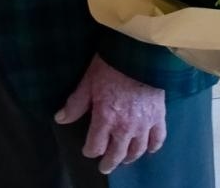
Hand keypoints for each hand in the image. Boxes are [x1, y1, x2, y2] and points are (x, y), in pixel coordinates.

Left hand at [55, 55, 166, 174]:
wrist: (140, 53)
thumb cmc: (111, 66)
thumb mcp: (88, 82)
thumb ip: (75, 103)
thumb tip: (60, 119)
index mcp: (105, 119)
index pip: (95, 147)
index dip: (90, 151)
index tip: (88, 150)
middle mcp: (124, 128)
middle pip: (116, 155)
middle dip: (108, 163)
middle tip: (104, 167)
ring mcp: (144, 124)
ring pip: (136, 151)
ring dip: (128, 158)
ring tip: (123, 159)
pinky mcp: (159, 117)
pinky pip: (157, 140)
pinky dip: (152, 147)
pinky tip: (147, 149)